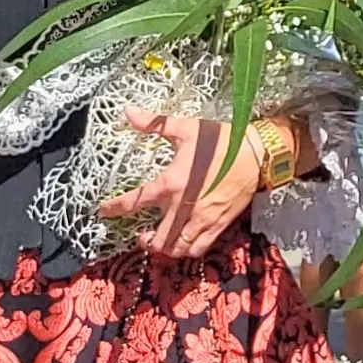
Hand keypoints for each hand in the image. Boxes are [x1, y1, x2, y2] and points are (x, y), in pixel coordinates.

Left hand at [96, 108, 264, 257]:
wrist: (259, 153)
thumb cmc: (221, 140)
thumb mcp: (187, 128)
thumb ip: (155, 123)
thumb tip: (127, 112)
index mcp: (171, 182)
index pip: (134, 202)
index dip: (115, 208)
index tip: (103, 211)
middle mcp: (183, 206)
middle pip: (156, 237)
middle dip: (143, 240)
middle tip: (139, 234)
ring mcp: (201, 219)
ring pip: (176, 248)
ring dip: (163, 248)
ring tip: (159, 242)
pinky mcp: (218, 225)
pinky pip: (198, 248)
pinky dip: (187, 250)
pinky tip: (183, 242)